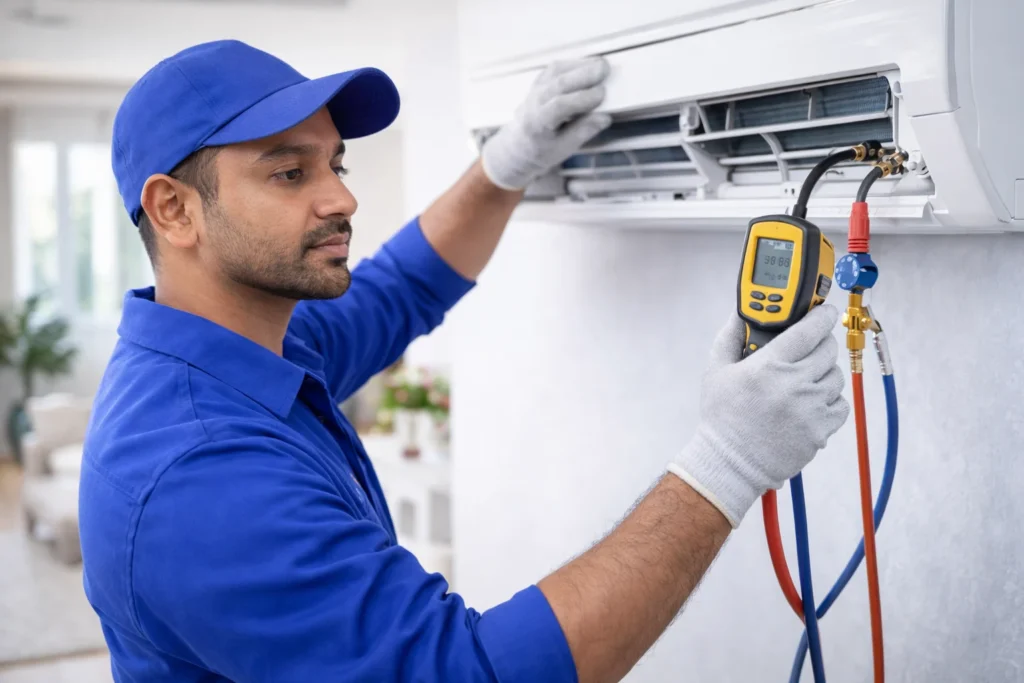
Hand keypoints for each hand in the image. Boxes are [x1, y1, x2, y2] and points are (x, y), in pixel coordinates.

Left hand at [480, 57, 611, 190]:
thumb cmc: (542, 150)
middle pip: (559, 83)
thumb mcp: (563, 149)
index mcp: (538, 123)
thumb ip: (582, 132)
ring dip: (579, 65)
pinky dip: (571, 63)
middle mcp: (534, 102)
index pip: (560, 105)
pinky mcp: (539, 82)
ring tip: (600, 63)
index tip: (602, 94)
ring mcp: (535, 89)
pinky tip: (587, 63)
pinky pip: (554, 68)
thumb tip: (604, 118)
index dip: (582, 98)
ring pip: (556, 71)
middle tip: (605, 69)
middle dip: (583, 75)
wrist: (518, 146)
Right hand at [668, 305, 849, 526]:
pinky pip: (841, 404)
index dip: (822, 315)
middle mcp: (793, 385)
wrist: (731, 463)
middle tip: (810, 348)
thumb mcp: (716, 371)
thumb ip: (730, 336)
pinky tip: (810, 403)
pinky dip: (830, 400)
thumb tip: (740, 312)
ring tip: (805, 380)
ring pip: (836, 376)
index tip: (825, 312)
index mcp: (768, 366)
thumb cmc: (722, 417)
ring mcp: (811, 409)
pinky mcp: (821, 430)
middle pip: (828, 349)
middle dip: (821, 343)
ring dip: (824, 373)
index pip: (809, 329)